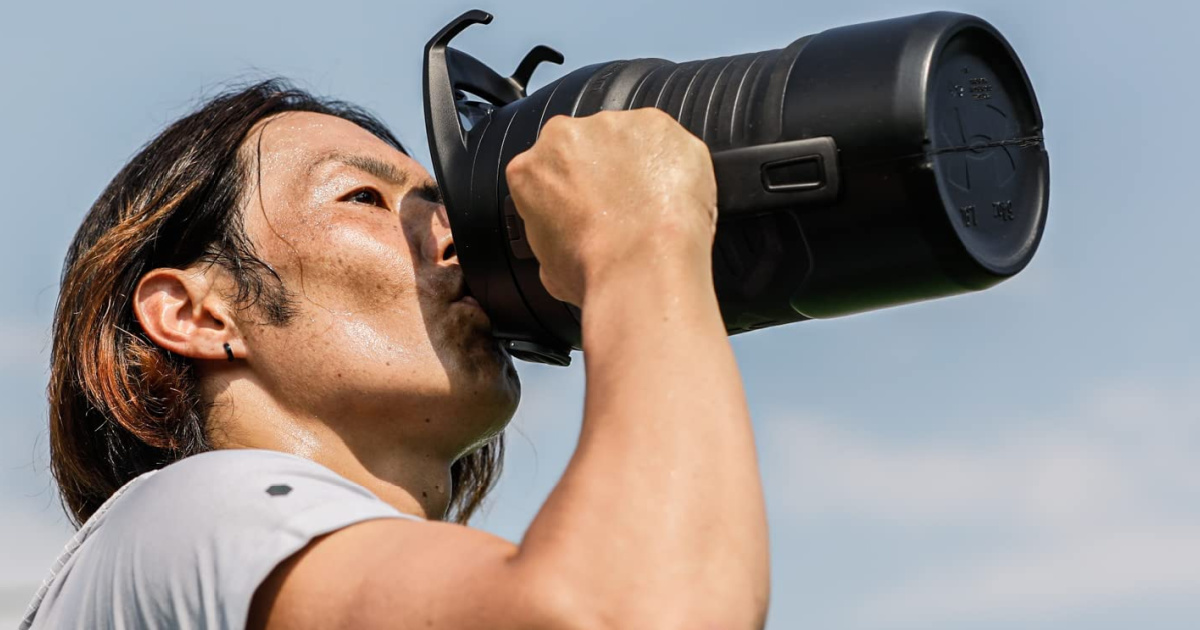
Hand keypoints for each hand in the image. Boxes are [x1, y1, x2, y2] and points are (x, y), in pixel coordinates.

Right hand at [505, 108, 717, 306]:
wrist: (643, 266)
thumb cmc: (597, 270)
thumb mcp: (549, 269)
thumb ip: (553, 235)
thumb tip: (568, 242)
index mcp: (528, 170)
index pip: (545, 172)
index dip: (569, 192)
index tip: (586, 209)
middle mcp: (565, 136)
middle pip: (585, 147)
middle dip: (602, 171)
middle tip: (623, 210)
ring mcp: (612, 125)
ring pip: (626, 139)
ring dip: (638, 165)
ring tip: (653, 208)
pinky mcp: (656, 124)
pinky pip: (666, 141)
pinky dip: (673, 164)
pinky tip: (676, 198)